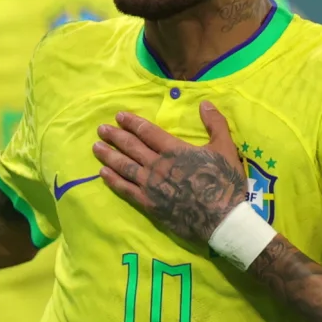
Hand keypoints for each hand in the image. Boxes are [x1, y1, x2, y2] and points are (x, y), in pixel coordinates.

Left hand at [93, 101, 247, 242]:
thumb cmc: (224, 183)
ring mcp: (151, 185)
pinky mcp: (149, 204)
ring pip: (124, 166)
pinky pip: (126, 189)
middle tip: (101, 129)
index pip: (147, 131)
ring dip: (109, 155)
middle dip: (115, 136)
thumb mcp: (226, 148)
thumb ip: (215, 123)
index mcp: (174, 149)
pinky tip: (102, 173)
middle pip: (131, 147)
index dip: (132, 122)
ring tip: (96, 147)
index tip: (119, 116)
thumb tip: (204, 103)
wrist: (222, 219)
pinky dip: (113, 180)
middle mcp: (158, 164)